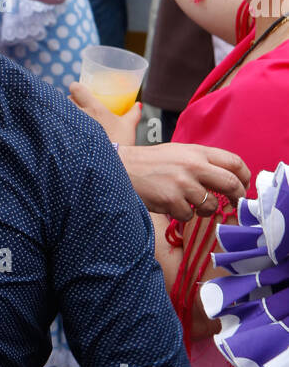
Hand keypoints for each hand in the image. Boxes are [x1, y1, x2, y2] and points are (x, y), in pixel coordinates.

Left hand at [69, 81, 139, 145]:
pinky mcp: (68, 140)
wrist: (112, 163)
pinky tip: (70, 132)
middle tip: (78, 105)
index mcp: (94, 108)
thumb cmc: (121, 143)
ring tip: (74, 119)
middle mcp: (80, 115)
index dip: (75, 87)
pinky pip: (62, 128)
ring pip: (63, 114)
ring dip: (67, 114)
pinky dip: (65, 128)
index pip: (76, 89)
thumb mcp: (128, 126)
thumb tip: (137, 105)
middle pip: (67, 100)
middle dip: (71, 101)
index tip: (77, 89)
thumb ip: (133, 113)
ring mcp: (72, 128)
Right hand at [119, 141, 249, 219]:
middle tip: (234, 204)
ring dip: (204, 210)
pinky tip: (171, 206)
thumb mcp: (179, 152)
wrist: (121, 167)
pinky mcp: (171, 200)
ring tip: (191, 205)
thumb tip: (227, 177)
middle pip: (230, 184)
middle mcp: (193, 165)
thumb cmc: (150, 162)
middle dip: (236, 197)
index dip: (244, 177)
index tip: (243, 186)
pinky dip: (182, 214)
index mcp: (197, 152)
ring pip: (210, 205)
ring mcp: (182, 183)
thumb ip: (202, 161)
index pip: (234, 162)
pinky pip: (188, 215)